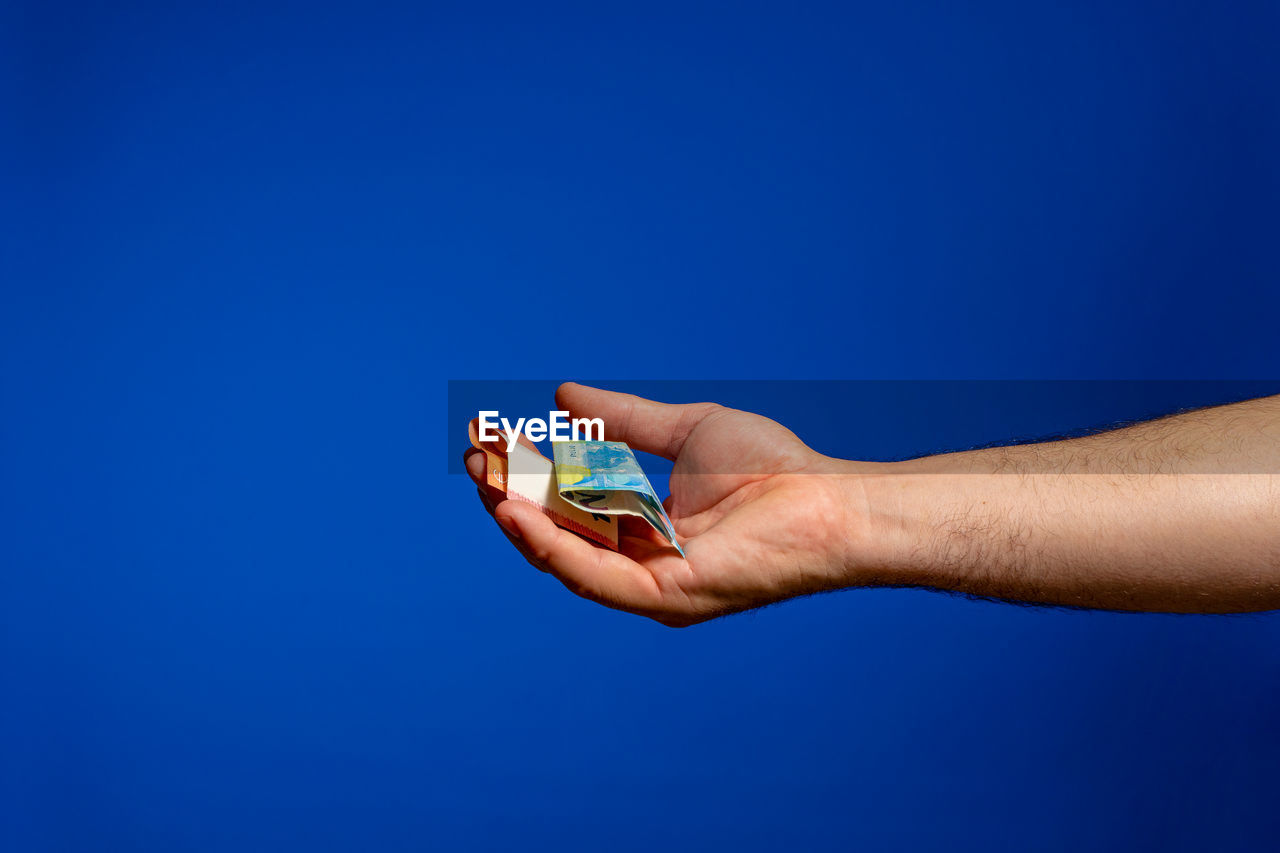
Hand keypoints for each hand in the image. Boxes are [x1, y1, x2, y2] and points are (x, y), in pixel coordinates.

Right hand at [465, 383, 864, 625]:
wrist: (828, 498)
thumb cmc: (773, 469)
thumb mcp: (685, 432)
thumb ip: (626, 420)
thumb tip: (564, 394)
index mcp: (644, 532)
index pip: (570, 507)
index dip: (529, 475)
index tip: (493, 437)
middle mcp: (640, 565)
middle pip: (558, 533)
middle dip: (512, 493)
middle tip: (475, 452)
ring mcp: (649, 587)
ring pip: (565, 557)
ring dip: (519, 518)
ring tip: (484, 476)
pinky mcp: (663, 597)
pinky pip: (593, 576)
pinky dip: (551, 546)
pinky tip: (517, 512)